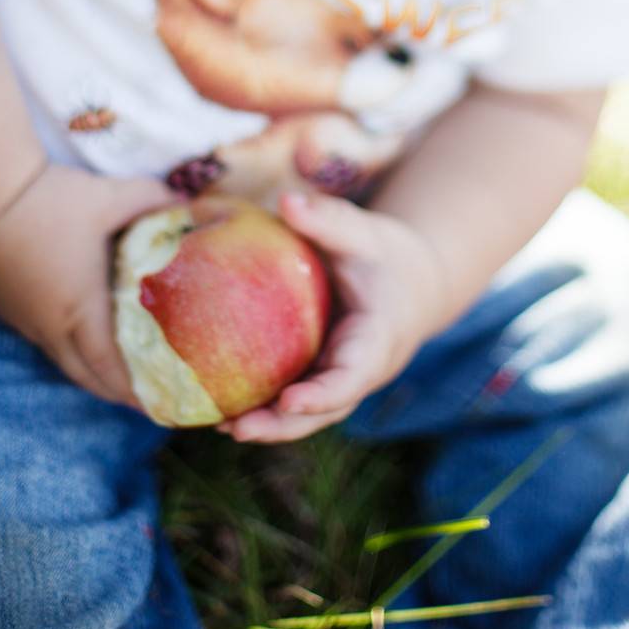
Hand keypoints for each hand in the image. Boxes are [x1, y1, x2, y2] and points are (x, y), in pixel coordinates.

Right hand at [0, 162, 184, 412]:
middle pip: (84, 374)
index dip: (134, 389)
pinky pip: (44, 341)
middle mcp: (49, 324)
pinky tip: (79, 338)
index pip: (108, 365)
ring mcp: (24, 318)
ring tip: (116, 375)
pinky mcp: (7, 305)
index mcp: (79, 308)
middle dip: (115, 392)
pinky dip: (68, 351)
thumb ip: (155, 201)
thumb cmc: (51, 200)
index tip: (158, 403)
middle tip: (144, 400)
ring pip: (61, 359)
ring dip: (90, 372)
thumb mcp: (111, 196)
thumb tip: (188, 207)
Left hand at [215, 188, 446, 442]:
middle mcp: (359, 371)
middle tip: (236, 428)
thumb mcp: (364, 233)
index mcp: (377, 341)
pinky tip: (217, 404)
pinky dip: (262, 406)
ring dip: (267, 425)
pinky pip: (293, 398)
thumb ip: (329, 219)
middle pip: (323, 410)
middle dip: (282, 426)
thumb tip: (287, 200)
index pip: (352, 376)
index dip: (322, 394)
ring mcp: (339, 379)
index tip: (289, 401)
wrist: (411, 283)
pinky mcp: (320, 376)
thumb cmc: (386, 256)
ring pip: (306, 415)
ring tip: (217, 425)